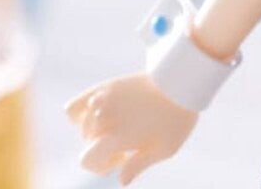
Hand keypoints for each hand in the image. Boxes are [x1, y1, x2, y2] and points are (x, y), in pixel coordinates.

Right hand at [64, 72, 198, 184]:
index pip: (86, 159)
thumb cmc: (177, 117)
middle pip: (87, 142)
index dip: (102, 165)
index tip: (122, 157)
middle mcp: (105, 119)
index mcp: (116, 138)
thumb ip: (138, 166)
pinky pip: (77, 104)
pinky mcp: (108, 86)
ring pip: (82, 125)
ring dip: (94, 130)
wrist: (183, 80)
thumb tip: (120, 181)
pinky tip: (96, 114)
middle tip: (128, 139)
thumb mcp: (165, 149)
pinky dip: (81, 113)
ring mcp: (104, 100)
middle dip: (102, 146)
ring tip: (117, 125)